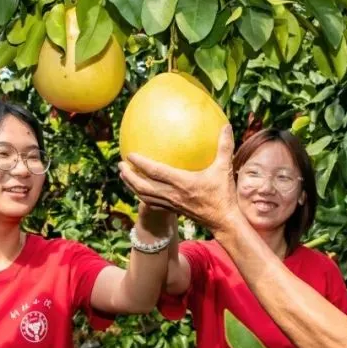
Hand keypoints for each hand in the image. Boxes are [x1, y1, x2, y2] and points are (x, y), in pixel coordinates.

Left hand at [119, 125, 241, 231]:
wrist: (223, 221)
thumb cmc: (223, 194)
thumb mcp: (224, 168)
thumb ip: (225, 147)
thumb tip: (226, 126)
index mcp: (182, 183)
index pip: (155, 172)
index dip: (140, 163)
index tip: (129, 154)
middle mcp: (173, 194)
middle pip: (143, 186)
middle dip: (129, 176)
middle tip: (120, 165)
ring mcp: (171, 204)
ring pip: (144, 196)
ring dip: (132, 186)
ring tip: (124, 175)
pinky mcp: (173, 210)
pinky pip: (152, 203)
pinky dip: (142, 196)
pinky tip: (139, 189)